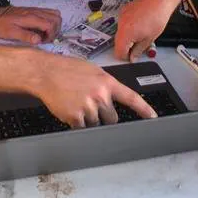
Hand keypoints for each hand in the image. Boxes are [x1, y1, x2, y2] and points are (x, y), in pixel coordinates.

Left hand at [0, 5, 61, 44]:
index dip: (51, 35)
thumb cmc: (1, 25)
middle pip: (56, 18)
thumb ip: (25, 36)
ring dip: (55, 25)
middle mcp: (36, 12)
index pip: (50, 25)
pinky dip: (51, 21)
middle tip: (46, 39)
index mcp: (31, 18)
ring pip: (55, 14)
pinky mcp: (35, 10)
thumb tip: (38, 40)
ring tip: (46, 34)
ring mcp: (37, 10)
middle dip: (55, 30)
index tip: (43, 41)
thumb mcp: (11, 33)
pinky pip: (50, 13)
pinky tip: (43, 28)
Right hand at [33, 53, 156, 126]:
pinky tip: (70, 108)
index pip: (131, 97)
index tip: (152, 117)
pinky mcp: (76, 117)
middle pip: (112, 118)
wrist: (46, 73)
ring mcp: (89, 107)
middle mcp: (100, 95)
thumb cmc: (66, 69)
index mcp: (107, 82)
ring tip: (77, 103)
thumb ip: (104, 84)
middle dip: (104, 115)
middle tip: (91, 105)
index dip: (144, 109)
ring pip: (96, 124)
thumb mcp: (92, 71)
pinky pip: (82, 127)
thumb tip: (113, 96)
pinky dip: (77, 122)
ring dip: (89, 118)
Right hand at [113, 0, 177, 60]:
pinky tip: (139, 25)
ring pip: (120, 32)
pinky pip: (122, 23)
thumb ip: (138, 51)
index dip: (125, 57)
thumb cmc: (157, 18)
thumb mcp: (149, 39)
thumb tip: (132, 57)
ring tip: (140, 33)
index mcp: (126, 34)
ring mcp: (121, 16)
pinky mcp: (124, 11)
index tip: (131, 57)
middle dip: (126, 47)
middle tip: (137, 47)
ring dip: (127, 36)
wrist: (159, 1)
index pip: (118, 52)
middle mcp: (121, 25)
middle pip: (118, 42)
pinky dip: (128, 27)